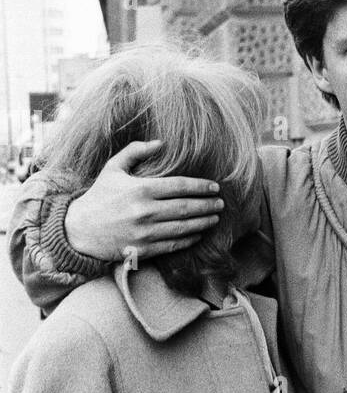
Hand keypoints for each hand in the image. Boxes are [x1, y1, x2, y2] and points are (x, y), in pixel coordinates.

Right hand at [65, 140, 224, 261]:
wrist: (79, 230)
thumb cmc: (99, 197)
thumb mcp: (113, 168)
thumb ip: (136, 151)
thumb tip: (161, 143)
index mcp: (140, 189)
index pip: (180, 186)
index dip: (202, 186)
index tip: (215, 187)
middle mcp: (145, 211)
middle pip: (187, 207)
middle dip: (208, 205)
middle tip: (221, 203)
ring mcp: (145, 232)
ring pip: (184, 227)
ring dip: (204, 222)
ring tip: (215, 217)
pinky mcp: (144, 250)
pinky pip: (174, 244)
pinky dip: (190, 239)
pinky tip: (199, 233)